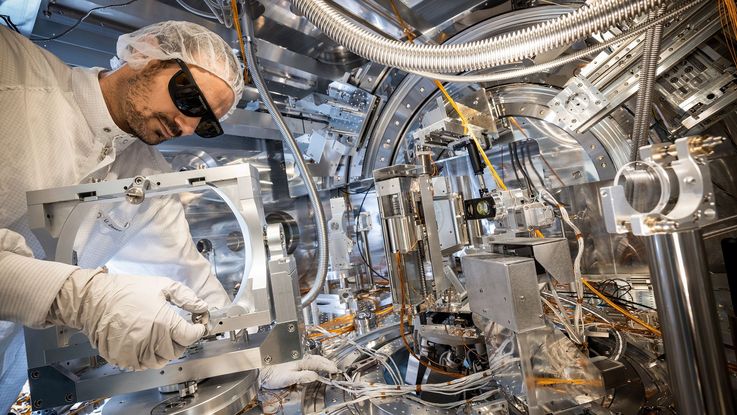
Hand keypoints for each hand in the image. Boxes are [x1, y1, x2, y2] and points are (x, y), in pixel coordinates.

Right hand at [46, 268, 208, 369]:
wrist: (95, 299)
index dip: (197, 331)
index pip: (190, 336)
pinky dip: (147, 358)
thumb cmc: (127, 291)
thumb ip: (186, 297)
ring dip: (164, 352)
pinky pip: (141, 365)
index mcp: (163, 322)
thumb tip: (201, 306)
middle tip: (176, 331)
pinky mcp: (122, 358)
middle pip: (177, 351)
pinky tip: (145, 344)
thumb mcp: (161, 286)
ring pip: (160, 361)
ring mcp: (135, 351)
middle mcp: (151, 340)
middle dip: (180, 341)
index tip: (196, 327)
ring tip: (160, 338)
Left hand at [259, 354, 338, 388]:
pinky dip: (314, 363)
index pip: (317, 362)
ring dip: (321, 362)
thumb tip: (315, 375)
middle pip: (316, 359)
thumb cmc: (272, 374)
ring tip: (327, 366)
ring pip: (312, 359)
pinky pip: (307, 362)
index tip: (334, 369)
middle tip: (334, 367)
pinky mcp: (292, 363)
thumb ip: (302, 376)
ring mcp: (296, 359)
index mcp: (300, 360)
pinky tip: (314, 366)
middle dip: (326, 363)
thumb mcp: (288, 377)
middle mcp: (299, 358)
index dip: (327, 366)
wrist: (261, 372)